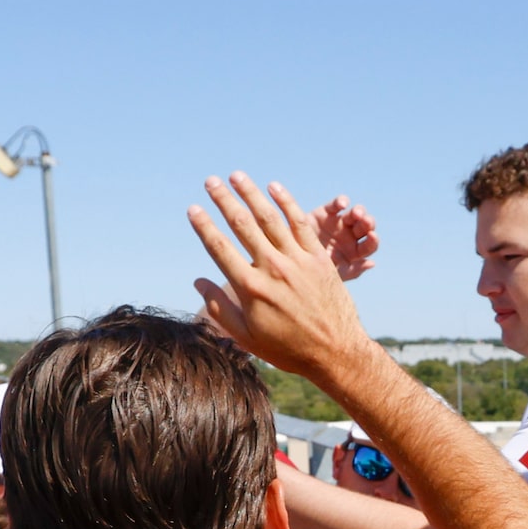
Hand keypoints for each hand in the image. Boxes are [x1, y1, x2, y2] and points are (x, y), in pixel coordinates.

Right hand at [187, 174, 372, 382]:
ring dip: (251, 193)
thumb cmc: (287, 349)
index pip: (219, 248)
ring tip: (236, 176)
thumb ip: (220, 309)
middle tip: (210, 181)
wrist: (335, 353)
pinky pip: (301, 223)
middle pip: (242, 225)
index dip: (203, 226)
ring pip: (269, 218)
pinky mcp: (319, 258)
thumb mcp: (247, 337)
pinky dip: (286, 203)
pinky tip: (273, 187)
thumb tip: (199, 282)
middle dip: (223, 200)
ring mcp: (297, 261)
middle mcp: (272, 269)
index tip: (193, 209)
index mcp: (250, 289)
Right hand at [312, 196, 379, 280]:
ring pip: (354, 214)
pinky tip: (342, 204)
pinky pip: (336, 205)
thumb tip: (372, 263)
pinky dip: (340, 202)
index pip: (369, 245)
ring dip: (359, 211)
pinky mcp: (326, 212)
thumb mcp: (333, 275)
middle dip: (368, 223)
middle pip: (365, 227)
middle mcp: (349, 236)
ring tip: (356, 213)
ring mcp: (338, 224)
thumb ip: (353, 270)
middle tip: (366, 222)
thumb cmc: (313, 273)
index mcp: (355, 252)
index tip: (373, 236)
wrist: (290, 260)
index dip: (373, 240)